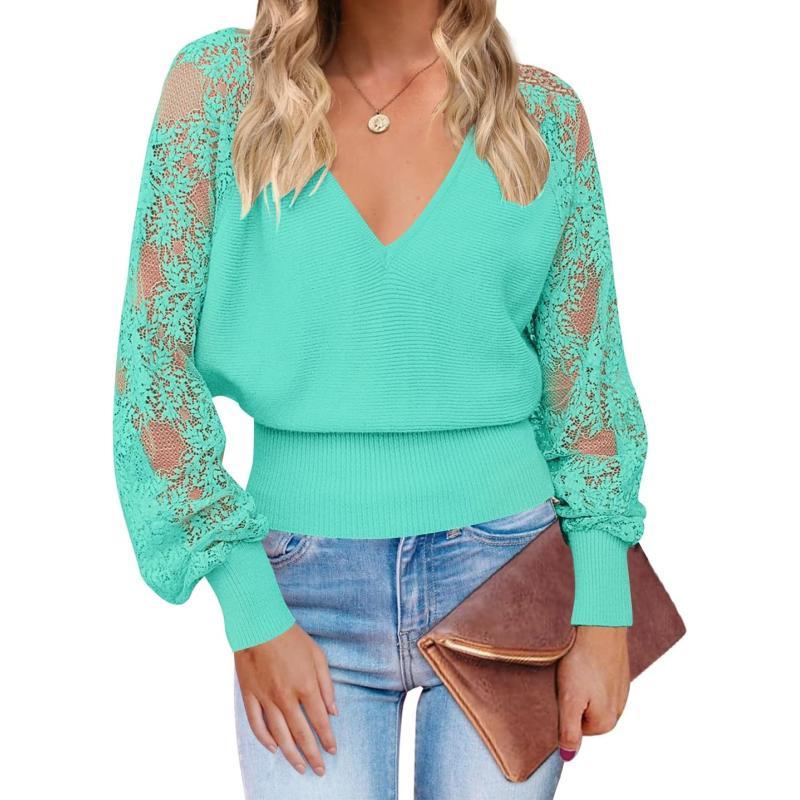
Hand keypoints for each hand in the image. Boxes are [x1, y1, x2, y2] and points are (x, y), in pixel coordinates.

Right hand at [235, 622, 337, 776]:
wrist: (258, 624)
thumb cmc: (291, 637)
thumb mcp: (317, 655)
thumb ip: (326, 685)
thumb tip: (333, 711)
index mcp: (305, 686)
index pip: (319, 721)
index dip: (327, 738)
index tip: (332, 751)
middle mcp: (285, 697)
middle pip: (301, 733)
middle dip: (312, 754)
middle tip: (319, 770)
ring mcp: (266, 698)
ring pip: (279, 735)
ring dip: (291, 754)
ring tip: (299, 767)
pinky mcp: (250, 695)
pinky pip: (256, 724)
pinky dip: (265, 739)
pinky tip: (274, 749)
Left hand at [556, 625, 630, 760]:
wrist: (600, 623)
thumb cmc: (582, 660)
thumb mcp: (570, 698)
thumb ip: (569, 730)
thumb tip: (568, 756)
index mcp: (606, 722)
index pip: (573, 730)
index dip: (561, 711)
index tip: (559, 692)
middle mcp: (618, 711)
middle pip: (583, 715)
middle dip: (571, 700)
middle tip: (565, 679)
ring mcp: (621, 691)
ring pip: (591, 698)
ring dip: (580, 686)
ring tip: (573, 668)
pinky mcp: (619, 673)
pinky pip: (598, 682)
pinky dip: (588, 674)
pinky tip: (583, 661)